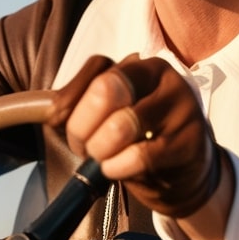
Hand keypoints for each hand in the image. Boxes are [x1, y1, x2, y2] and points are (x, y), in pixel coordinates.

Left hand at [49, 54, 224, 218]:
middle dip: (82, 127)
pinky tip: (118, 170)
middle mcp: (166, 80)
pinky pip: (139, 156)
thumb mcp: (112, 112)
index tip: (71, 125)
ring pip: (120, 126)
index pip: (96, 68)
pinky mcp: (189, 144)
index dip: (72, 101)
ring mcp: (182, 110)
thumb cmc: (140, 139)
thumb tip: (49, 111)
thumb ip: (81, 103)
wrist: (185, 173)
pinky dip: (117, 168)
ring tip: (104, 159)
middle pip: (105, 90)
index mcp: (143, 66)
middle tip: (85, 146)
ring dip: (100, 151)